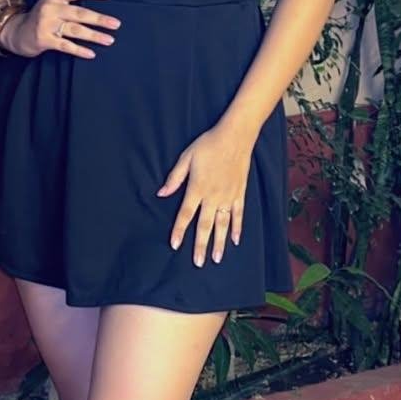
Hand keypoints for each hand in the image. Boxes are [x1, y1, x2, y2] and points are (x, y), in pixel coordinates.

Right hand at [0, 0, 119, 58]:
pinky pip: (65, 45)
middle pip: (79, 13)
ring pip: (75, 30)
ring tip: (109, 40)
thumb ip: (68, 2)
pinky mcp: (44, 40)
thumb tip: (95, 3)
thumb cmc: (40, 18)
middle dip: (99, 19)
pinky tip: (91, 54)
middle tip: (116, 24)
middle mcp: (50, 8)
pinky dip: (79, 50)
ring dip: (94, 36)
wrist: (15, 32)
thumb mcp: (51, 4)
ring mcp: (46, 24)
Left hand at [156, 122, 255, 265]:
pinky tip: (235, 240)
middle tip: (198, 263)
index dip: (179, 230)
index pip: (186, 214)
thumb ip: (174, 178)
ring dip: (219, 242)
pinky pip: (239, 214)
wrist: (235, 136)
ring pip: (223, 224)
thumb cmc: (208, 144)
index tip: (175, 245)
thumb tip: (161, 193)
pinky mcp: (240, 193)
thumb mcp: (186, 158)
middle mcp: (213, 196)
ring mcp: (228, 196)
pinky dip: (237, 228)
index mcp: (197, 188)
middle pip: (205, 225)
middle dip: (201, 245)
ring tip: (216, 259)